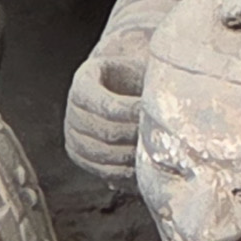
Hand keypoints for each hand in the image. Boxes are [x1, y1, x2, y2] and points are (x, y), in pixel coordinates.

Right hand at [64, 34, 148, 185]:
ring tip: (156, 155)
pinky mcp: (80, 154)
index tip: (155, 114)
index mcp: (85, 80)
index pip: (106, 104)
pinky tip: (143, 170)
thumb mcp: (144, 67)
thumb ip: (153, 78)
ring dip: (131, 157)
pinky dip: (121, 173)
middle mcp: (74, 109)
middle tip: (163, 139)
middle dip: (136, 136)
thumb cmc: (140, 74)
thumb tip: (167, 100)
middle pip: (105, 131)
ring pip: (101, 154)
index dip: (131, 112)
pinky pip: (98, 170)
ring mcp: (73, 133)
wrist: (126, 84)